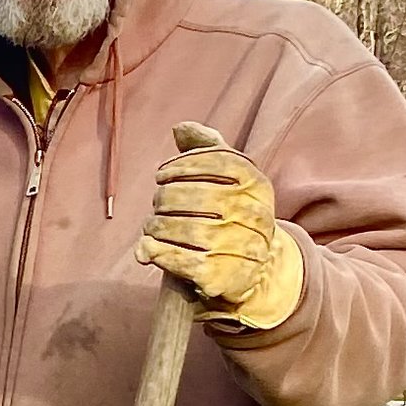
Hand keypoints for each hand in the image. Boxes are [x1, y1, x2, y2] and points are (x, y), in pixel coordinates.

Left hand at [136, 120, 304, 330]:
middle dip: (164, 197)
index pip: (218, 161)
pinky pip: (179, 260)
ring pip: (184, 228)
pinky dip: (156, 251)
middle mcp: (255, 215)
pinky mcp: (223, 277)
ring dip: (156, 225)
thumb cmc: (229, 215)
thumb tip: (181, 128)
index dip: (181, 165)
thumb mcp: (227, 179)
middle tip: (157, 203)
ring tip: (151, 226)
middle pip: (195, 195)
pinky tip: (147, 247)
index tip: (162, 174)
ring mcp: (242, 248)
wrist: (253, 271)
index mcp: (258, 185)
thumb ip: (207, 148)